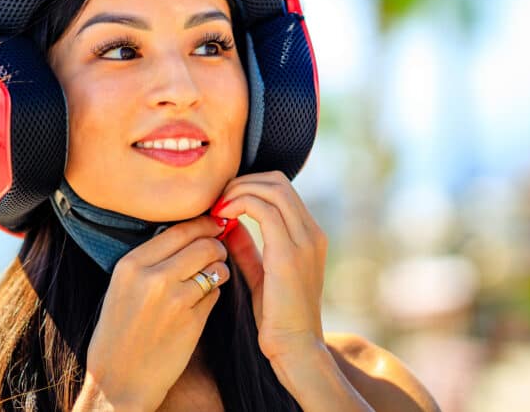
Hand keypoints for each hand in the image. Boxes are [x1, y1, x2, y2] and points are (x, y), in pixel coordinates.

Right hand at [76, 216, 229, 411]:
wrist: (119, 381)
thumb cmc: (120, 332)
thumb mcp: (122, 286)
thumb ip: (150, 260)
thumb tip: (189, 233)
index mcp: (131, 264)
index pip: (179, 230)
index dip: (203, 224)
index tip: (213, 224)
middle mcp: (152, 277)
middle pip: (203, 244)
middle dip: (217, 245)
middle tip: (218, 251)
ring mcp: (174, 299)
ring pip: (215, 267)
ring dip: (220, 270)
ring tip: (212, 277)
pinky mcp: (192, 321)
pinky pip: (215, 294)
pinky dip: (214, 294)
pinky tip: (200, 304)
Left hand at [213, 171, 327, 363]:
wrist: (295, 349)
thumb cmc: (277, 317)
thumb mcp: (261, 274)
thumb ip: (247, 246)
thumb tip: (227, 223)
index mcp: (310, 235)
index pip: (280, 188)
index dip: (249, 186)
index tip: (223, 201)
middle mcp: (312, 232)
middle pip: (277, 181)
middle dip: (242, 182)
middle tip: (217, 200)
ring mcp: (305, 241)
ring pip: (271, 188)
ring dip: (238, 191)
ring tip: (217, 207)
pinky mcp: (289, 253)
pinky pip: (264, 209)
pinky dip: (239, 205)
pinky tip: (222, 218)